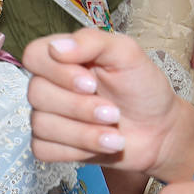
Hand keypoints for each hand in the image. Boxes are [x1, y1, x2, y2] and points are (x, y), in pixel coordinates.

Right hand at [24, 29, 190, 176]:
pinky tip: (100, 146)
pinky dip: (76, 151)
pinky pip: (44, 149)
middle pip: (36, 94)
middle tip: (113, 112)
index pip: (33, 55)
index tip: (90, 83)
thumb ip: (92, 41)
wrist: (160, 130)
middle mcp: (51, 84)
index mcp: (63, 57)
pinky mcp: (53, 144)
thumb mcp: (127, 54)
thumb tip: (57, 47)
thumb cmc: (143, 88)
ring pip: (41, 124)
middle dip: (80, 108)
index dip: (57, 71)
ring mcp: (49, 115)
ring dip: (84, 134)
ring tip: (115, 134)